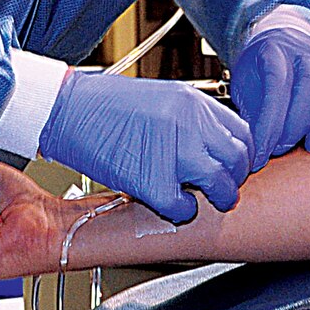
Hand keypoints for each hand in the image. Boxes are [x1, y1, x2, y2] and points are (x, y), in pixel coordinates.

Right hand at [39, 69, 250, 221]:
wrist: (66, 109)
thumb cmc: (105, 106)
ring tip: (206, 201)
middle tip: (224, 188)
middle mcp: (190, 124)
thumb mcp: (161, 98)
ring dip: (219, 198)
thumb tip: (213, 144)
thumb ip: (192, 119)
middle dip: (235, 179)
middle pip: (238, 160)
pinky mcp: (151, 180)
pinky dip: (182, 212)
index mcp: (194, 103)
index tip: (234, 166)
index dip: (242, 154)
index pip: (242, 133)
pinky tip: (172, 206)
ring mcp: (173, 152)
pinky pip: (183, 207)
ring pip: (221, 184)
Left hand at [232, 24, 309, 171]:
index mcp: (274, 50)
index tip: (262, 150)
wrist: (280, 39)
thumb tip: (252, 147)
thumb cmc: (262, 70)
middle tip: (283, 149)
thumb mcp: (244, 87)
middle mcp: (305, 47)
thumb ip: (250, 112)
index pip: (276, 85)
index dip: (270, 123)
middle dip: (297, 124)